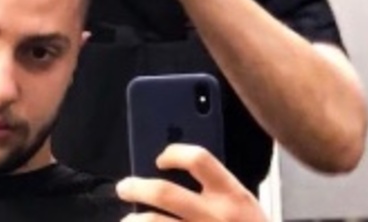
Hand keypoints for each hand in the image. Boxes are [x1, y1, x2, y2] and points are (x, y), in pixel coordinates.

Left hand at [116, 144, 265, 221]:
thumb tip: (173, 173)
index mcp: (232, 196)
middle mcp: (217, 216)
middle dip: (137, 187)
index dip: (174, 153)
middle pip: (165, 193)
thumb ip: (215, 189)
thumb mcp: (242, 206)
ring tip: (129, 220)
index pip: (199, 160)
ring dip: (134, 221)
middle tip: (125, 187)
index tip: (160, 159)